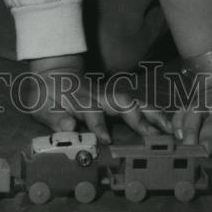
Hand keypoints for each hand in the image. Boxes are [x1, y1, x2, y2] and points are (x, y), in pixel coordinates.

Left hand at [25, 55, 171, 143]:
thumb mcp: (41, 105)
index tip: (106, 139)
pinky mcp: (116, 99)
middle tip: (154, 137)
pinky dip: (155, 114)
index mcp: (79, 100)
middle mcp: (98, 97)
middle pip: (122, 103)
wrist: (54, 72)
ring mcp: (109, 96)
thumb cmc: (46, 94)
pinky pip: (139, 104)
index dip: (98, 124)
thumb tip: (69, 128)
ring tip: (170, 130)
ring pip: (134, 102)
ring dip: (153, 115)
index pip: (91, 111)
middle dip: (139, 119)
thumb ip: (55, 118)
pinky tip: (169, 125)